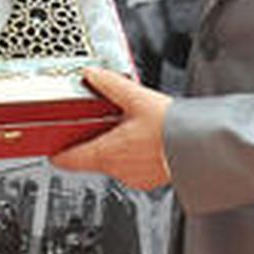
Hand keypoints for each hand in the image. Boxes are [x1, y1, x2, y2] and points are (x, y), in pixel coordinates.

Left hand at [50, 68, 170, 190]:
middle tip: (96, 125)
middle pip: (92, 158)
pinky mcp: (150, 179)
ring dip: (114, 148)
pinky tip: (143, 140)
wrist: (202, 145)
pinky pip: (132, 167)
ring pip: (113, 163)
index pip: (70, 160)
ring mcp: (134, 176)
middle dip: (92, 142)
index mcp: (107, 152)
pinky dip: (132, 155)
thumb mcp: (135, 97)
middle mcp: (118, 169)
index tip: (52, 150)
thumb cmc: (171, 127)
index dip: (58, 154)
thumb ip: (109, 84)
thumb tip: (92, 74)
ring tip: (125, 128)